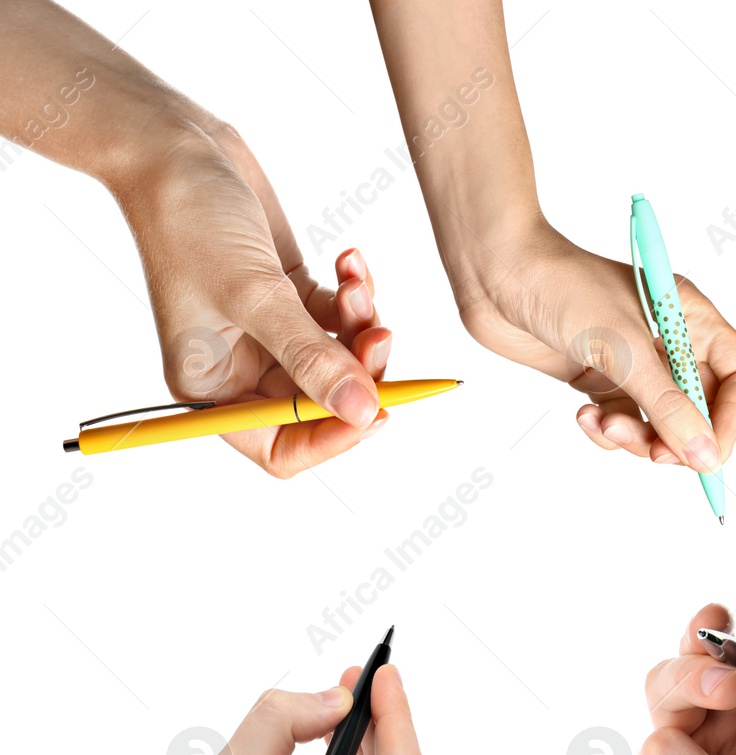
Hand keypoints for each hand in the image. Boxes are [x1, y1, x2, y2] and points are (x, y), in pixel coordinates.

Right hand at [112, 125, 389, 476]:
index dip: (331, 439)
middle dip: (360, 373)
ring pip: (342, 360)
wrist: (175, 146)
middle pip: (323, 405)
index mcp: (212, 387)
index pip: (281, 448)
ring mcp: (269, 333)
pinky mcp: (291, 298)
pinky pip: (343, 319)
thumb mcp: (254, 295)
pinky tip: (350, 262)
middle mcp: (240, 369)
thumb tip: (361, 412)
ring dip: (362, 327)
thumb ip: (311, 358)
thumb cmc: (190, 218)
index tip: (377, 411)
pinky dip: (356, 295)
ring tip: (355, 285)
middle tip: (382, 335)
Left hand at [457, 222, 735, 471]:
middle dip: (677, 438)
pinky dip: (607, 431)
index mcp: (692, 318)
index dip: (733, 417)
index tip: (707, 450)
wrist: (495, 272)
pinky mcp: (605, 380)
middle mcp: (671, 342)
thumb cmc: (560, 282)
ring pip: (662, 426)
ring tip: (604, 425)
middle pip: (703, 410)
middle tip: (652, 453)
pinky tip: (585, 415)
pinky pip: (625, 425)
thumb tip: (704, 454)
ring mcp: (638, 364)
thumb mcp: (623, 349)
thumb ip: (667, 408)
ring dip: (636, 439)